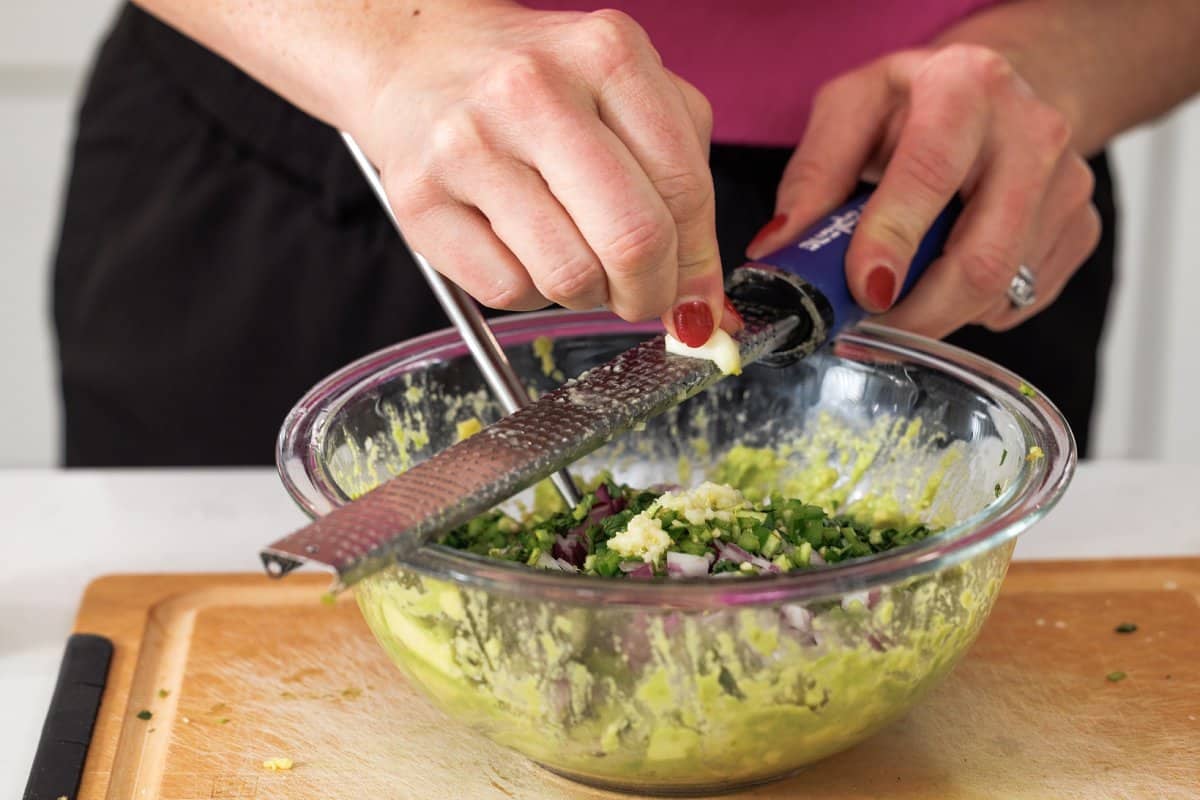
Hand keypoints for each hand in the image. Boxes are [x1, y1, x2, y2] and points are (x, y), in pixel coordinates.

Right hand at [356, 4, 733, 344]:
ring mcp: (469, 144)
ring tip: (576, 261)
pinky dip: (528, 292)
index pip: (685, 188)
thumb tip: (703, 300)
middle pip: (632, 239)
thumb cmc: (534, 85)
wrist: (413, 57)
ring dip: (588, 295)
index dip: (698, 262)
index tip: (695, 295)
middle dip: (651, 292)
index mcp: (607, 52)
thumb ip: (679, 177)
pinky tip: (521, 252)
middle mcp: (534, 91)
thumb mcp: (622, 92)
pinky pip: (506, 291)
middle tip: (642, 298)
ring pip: (569, 277)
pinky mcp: (418, 199)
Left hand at [745, 44, 1100, 337]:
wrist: (997, 92)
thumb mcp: (849, 111)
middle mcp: (1031, 133)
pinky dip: (969, 308)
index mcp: (964, 88)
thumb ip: (813, 178)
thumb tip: (778, 251)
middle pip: (980, 257)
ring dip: (935, 315)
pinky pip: (1017, 301)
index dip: (894, 242)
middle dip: (915, 313)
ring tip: (895, 299)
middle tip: (864, 330)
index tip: (862, 291)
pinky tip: (944, 275)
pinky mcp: (1081, 229)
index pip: (930, 175)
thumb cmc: (914, 102)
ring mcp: (1067, 186)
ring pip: (998, 290)